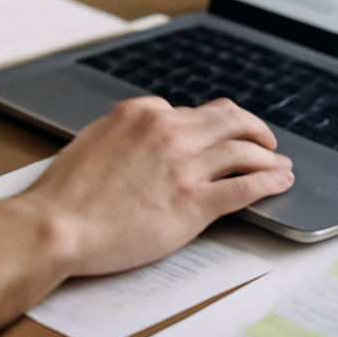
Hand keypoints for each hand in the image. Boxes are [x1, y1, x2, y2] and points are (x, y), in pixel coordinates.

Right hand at [18, 96, 293, 277]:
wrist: (57, 225)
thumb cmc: (66, 194)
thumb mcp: (94, 140)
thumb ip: (126, 133)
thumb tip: (142, 138)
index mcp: (142, 112)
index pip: (191, 111)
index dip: (209, 126)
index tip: (219, 136)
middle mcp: (169, 130)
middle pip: (229, 119)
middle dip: (252, 128)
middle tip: (264, 140)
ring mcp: (185, 165)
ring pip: (245, 150)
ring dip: (269, 156)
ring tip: (280, 164)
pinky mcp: (195, 202)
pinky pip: (246, 186)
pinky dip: (270, 182)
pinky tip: (279, 183)